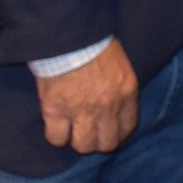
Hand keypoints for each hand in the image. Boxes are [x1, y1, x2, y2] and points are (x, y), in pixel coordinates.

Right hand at [35, 38, 138, 153]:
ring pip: (83, 145)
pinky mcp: (55, 111)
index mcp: (126, 93)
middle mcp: (107, 107)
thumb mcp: (120, 66)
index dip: (117, 135)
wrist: (69, 36)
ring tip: (73, 132)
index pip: (127, 128)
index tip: (109, 132)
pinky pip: (56, 138)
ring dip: (78, 141)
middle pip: (106, 143)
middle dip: (98, 142)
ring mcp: (81, 112)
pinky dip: (56, 136)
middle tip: (90, 134)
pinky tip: (57, 128)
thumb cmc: (95, 45)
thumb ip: (120, 89)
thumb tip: (114, 107)